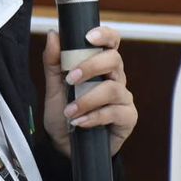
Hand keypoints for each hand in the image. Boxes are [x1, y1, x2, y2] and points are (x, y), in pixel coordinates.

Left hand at [42, 26, 135, 155]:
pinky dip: (94, 117)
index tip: (89, 36)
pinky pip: (115, 112)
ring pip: (113, 88)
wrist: (65, 146)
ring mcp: (123, 98)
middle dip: (91, 67)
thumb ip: (53, 62)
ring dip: (87, 99)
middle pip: (115, 60)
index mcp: (100, 66)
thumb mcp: (53, 87)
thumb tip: (53, 35)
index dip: (105, 35)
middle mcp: (116, 79)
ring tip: (70, 111)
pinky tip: (80, 123)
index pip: (111, 43)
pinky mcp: (127, 118)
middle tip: (70, 80)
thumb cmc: (63, 113)